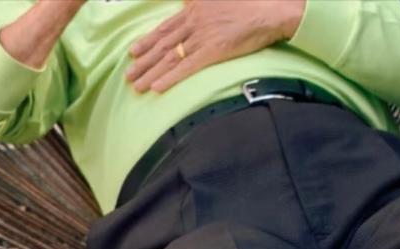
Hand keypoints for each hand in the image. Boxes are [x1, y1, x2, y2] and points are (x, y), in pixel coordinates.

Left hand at [127, 0, 304, 94]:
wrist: (270, 9)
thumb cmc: (248, 3)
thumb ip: (199, 2)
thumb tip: (187, 4)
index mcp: (194, 9)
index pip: (165, 28)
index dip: (148, 40)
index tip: (133, 52)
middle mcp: (194, 23)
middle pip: (163, 45)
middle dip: (144, 61)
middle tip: (129, 74)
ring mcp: (202, 37)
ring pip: (171, 58)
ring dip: (152, 73)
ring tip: (137, 86)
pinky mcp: (213, 52)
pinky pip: (187, 68)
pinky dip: (171, 78)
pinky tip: (157, 88)